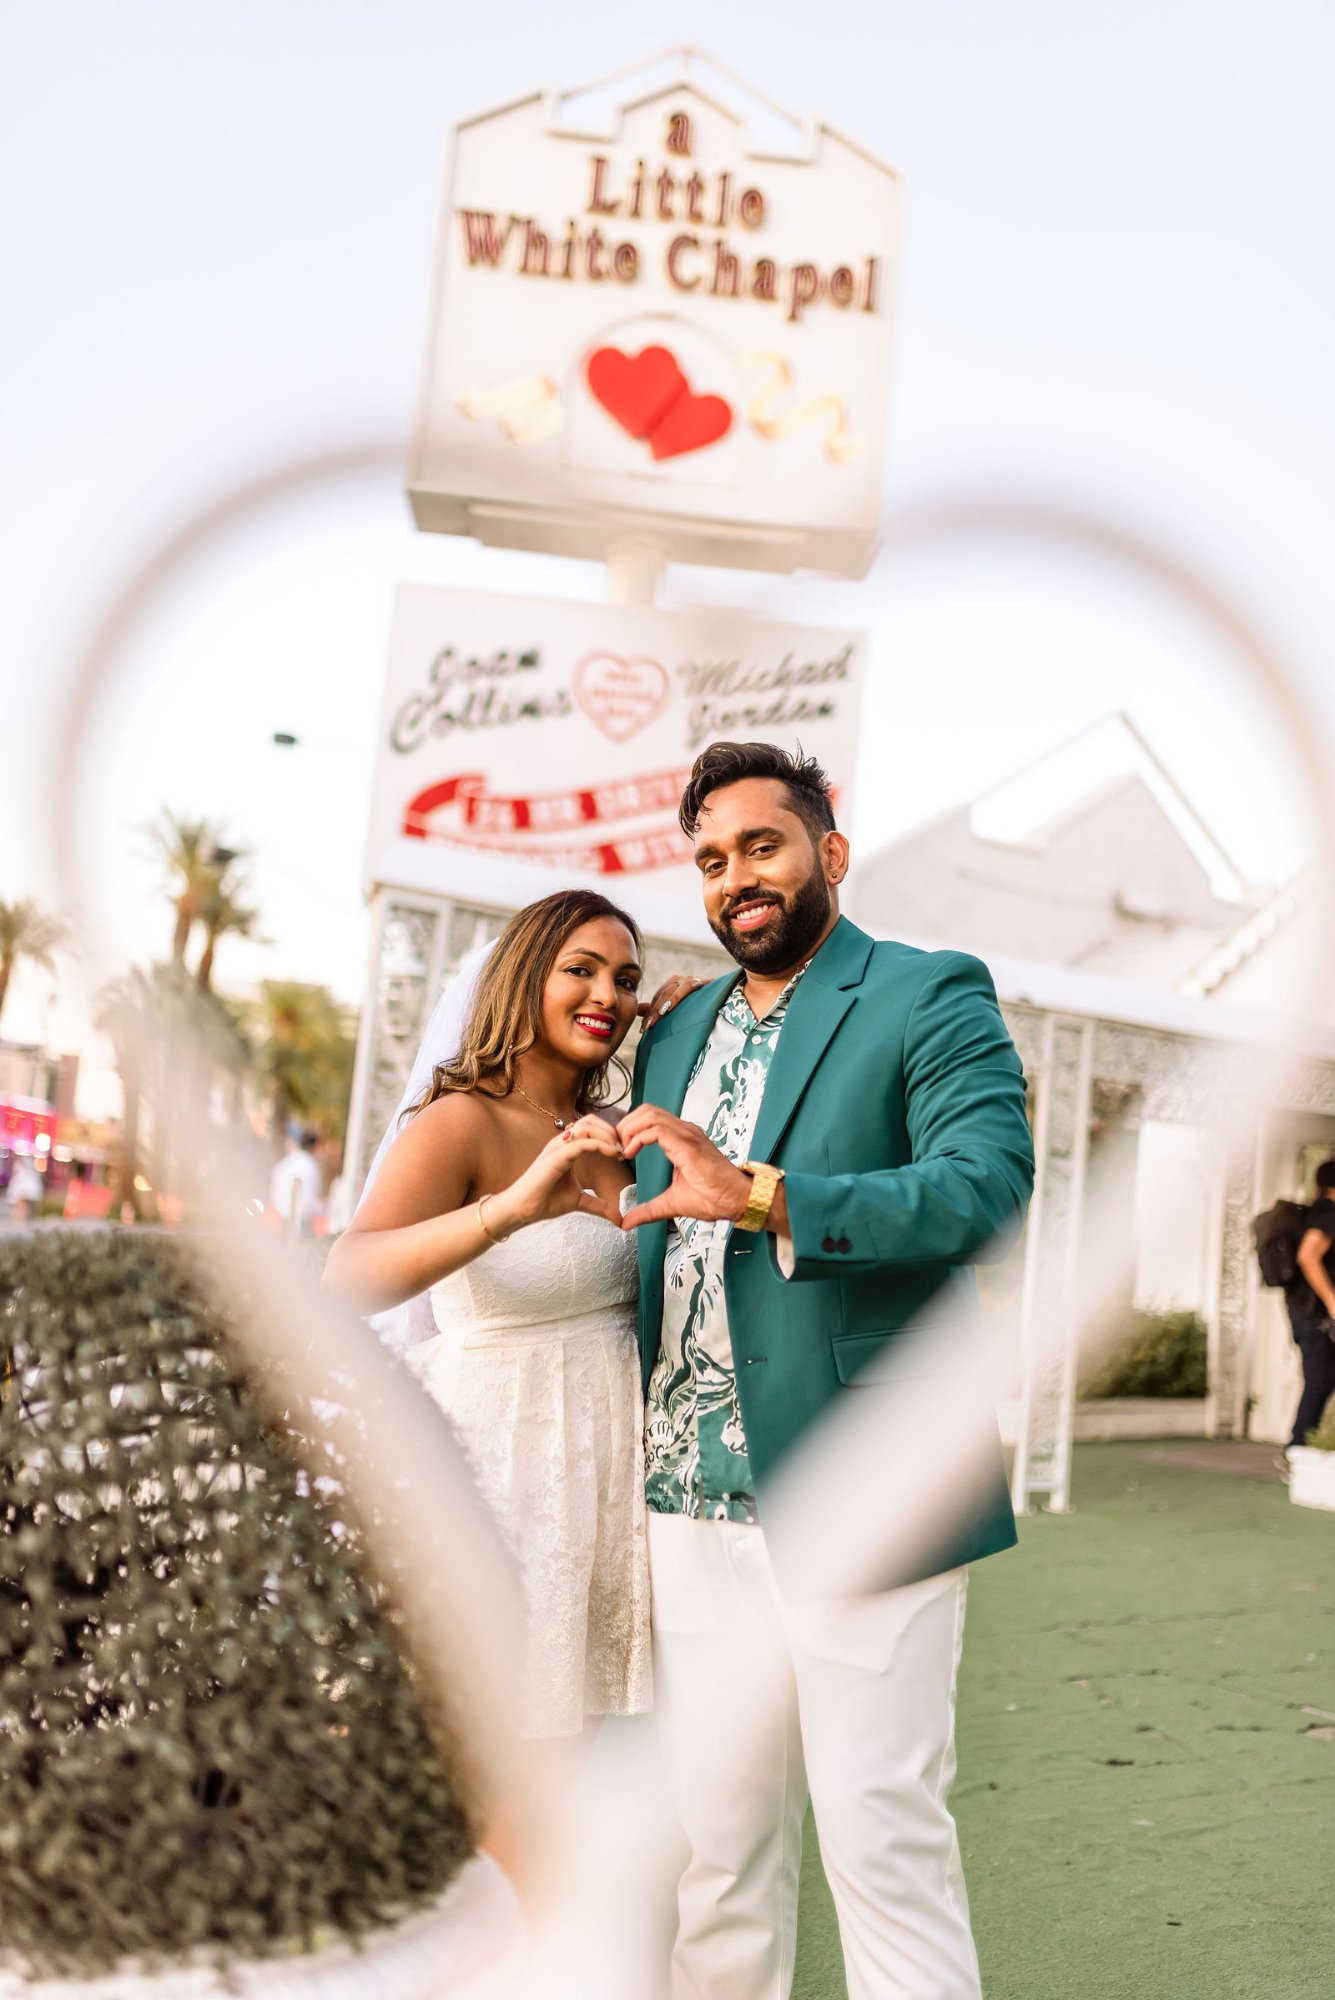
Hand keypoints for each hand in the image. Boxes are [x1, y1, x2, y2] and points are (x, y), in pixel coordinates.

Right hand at [489, 1117, 627, 1232]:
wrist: (521, 1210)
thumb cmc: (544, 1201)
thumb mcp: (579, 1201)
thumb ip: (599, 1206)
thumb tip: (620, 1219)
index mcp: (567, 1148)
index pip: (591, 1128)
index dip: (610, 1135)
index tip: (624, 1152)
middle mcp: (561, 1143)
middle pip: (590, 1120)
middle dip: (611, 1130)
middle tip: (625, 1148)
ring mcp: (557, 1148)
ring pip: (586, 1126)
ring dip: (607, 1135)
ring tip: (619, 1151)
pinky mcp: (555, 1157)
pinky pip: (580, 1142)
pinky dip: (600, 1145)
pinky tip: (613, 1154)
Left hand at [615, 1104, 751, 1230]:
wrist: (736, 1200)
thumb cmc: (713, 1198)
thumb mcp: (670, 1204)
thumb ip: (648, 1210)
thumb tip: (626, 1223)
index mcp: (681, 1139)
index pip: (650, 1118)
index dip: (629, 1130)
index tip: (620, 1152)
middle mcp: (684, 1131)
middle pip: (646, 1110)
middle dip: (625, 1126)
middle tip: (617, 1149)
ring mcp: (687, 1135)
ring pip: (649, 1114)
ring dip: (628, 1130)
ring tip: (622, 1151)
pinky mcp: (687, 1144)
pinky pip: (655, 1129)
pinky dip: (637, 1138)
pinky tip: (630, 1154)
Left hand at [638, 972, 706, 1028]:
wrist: (721, 999)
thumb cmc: (696, 1006)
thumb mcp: (674, 1007)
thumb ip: (655, 1007)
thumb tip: (638, 1009)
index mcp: (673, 983)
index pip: (658, 997)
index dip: (650, 1012)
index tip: (644, 1028)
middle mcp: (683, 980)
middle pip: (665, 993)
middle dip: (656, 1010)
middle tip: (648, 1026)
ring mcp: (694, 980)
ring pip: (677, 989)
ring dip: (669, 1001)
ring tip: (661, 1014)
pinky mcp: (707, 983)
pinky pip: (694, 986)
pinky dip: (686, 992)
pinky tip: (679, 1000)